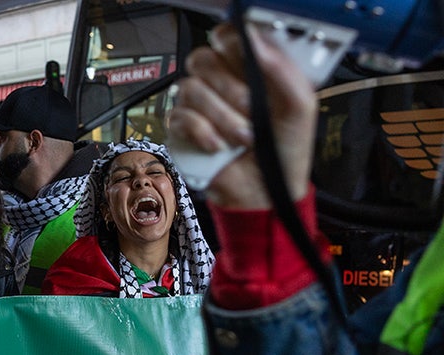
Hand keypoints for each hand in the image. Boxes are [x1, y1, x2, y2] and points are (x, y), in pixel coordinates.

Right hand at [169, 23, 315, 209]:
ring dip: (221, 116)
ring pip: (190, 88)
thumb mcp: (300, 106)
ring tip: (242, 137)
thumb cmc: (284, 151)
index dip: (230, 43)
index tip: (246, 62)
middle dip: (229, 88)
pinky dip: (202, 133)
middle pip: (202, 59)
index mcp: (249, 69)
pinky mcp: (182, 129)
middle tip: (251, 111)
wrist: (264, 192)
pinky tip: (219, 146)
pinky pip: (179, 117)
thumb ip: (283, 69)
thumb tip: (255, 40)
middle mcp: (221, 82)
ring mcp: (198, 106)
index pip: (226, 36)